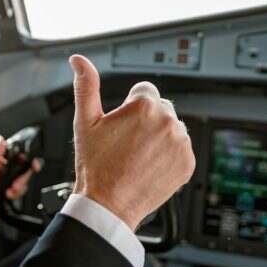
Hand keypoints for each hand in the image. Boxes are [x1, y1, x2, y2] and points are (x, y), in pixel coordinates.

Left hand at [0, 135, 41, 226]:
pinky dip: (17, 195)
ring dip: (19, 187)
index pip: (17, 156)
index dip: (27, 159)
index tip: (32, 163)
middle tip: (16, 183)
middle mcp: (3, 170)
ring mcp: (6, 182)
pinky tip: (8, 196)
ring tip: (9, 191)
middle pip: (24, 170)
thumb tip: (0, 139)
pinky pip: (20, 192)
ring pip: (23, 181)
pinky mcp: (8, 193)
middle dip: (23, 177)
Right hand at [69, 54, 194, 229]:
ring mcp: (180, 143)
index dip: (129, 108)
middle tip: (127, 143)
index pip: (144, 91)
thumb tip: (79, 60)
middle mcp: (168, 120)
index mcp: (144, 106)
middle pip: (160, 108)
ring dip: (159, 137)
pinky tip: (150, 165)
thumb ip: (86, 86)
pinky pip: (181, 149)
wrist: (109, 205)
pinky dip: (169, 155)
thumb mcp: (85, 122)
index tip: (122, 127)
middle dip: (146, 120)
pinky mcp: (188, 162)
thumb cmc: (95, 166)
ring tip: (138, 155)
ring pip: (171, 128)